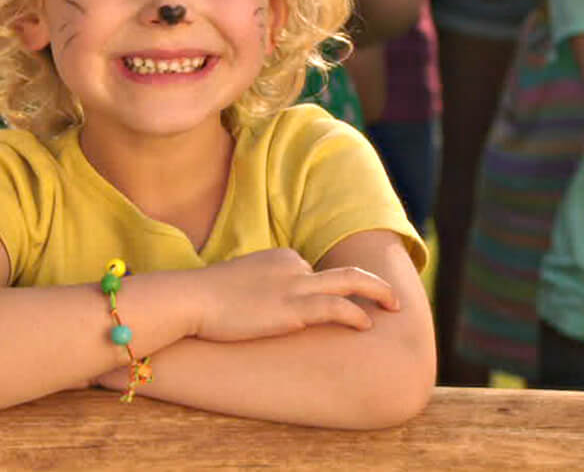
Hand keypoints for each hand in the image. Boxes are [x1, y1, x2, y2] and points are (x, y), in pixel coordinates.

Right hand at [190, 248, 398, 342]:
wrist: (189, 300)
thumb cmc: (201, 298)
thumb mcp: (232, 285)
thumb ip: (254, 289)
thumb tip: (257, 306)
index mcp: (277, 258)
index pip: (312, 273)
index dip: (328, 292)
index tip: (342, 305)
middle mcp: (291, 265)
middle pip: (342, 272)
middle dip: (372, 284)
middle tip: (392, 299)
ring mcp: (294, 285)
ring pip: (350, 283)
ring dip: (377, 294)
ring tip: (394, 308)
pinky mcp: (293, 308)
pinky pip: (337, 307)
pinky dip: (356, 314)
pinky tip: (366, 325)